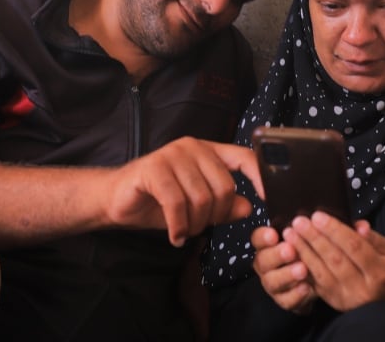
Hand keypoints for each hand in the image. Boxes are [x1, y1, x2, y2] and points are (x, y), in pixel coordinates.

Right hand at [105, 137, 263, 246]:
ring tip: (184, 231)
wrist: (117, 200)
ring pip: (202, 198)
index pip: (245, 158)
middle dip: (215, 217)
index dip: (261, 177)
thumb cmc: (158, 201)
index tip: (267, 200)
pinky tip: (175, 236)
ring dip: (195, 224)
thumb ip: (224, 206)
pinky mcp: (153, 168)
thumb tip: (249, 207)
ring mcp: (172, 155)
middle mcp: (193, 148)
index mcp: (208, 152)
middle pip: (225, 187)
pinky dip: (179, 226)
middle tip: (198, 228)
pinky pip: (177, 203)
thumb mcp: (197, 207)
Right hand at [251, 225, 317, 313]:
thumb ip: (292, 220)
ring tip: (303, 269)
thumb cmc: (306, 249)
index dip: (263, 237)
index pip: (257, 239)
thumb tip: (282, 198)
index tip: (273, 234)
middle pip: (263, 260)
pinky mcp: (284, 300)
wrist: (317, 278)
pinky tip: (307, 287)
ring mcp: (273, 284)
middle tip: (291, 250)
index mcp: (266, 246)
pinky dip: (296, 295)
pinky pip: (286, 300)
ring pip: (272, 281)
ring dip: (287, 275)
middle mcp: (265, 265)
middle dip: (276, 255)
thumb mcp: (301, 233)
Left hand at [283, 212, 384, 310]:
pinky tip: (292, 251)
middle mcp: (363, 288)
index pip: (355, 247)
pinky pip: (313, 282)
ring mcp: (346, 297)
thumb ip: (372, 238)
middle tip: (299, 221)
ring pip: (321, 272)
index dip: (335, 231)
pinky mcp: (332, 301)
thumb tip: (357, 224)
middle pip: (335, 259)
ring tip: (290, 233)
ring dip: (303, 250)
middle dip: (314, 238)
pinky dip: (301, 265)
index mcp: (380, 273)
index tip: (318, 216)